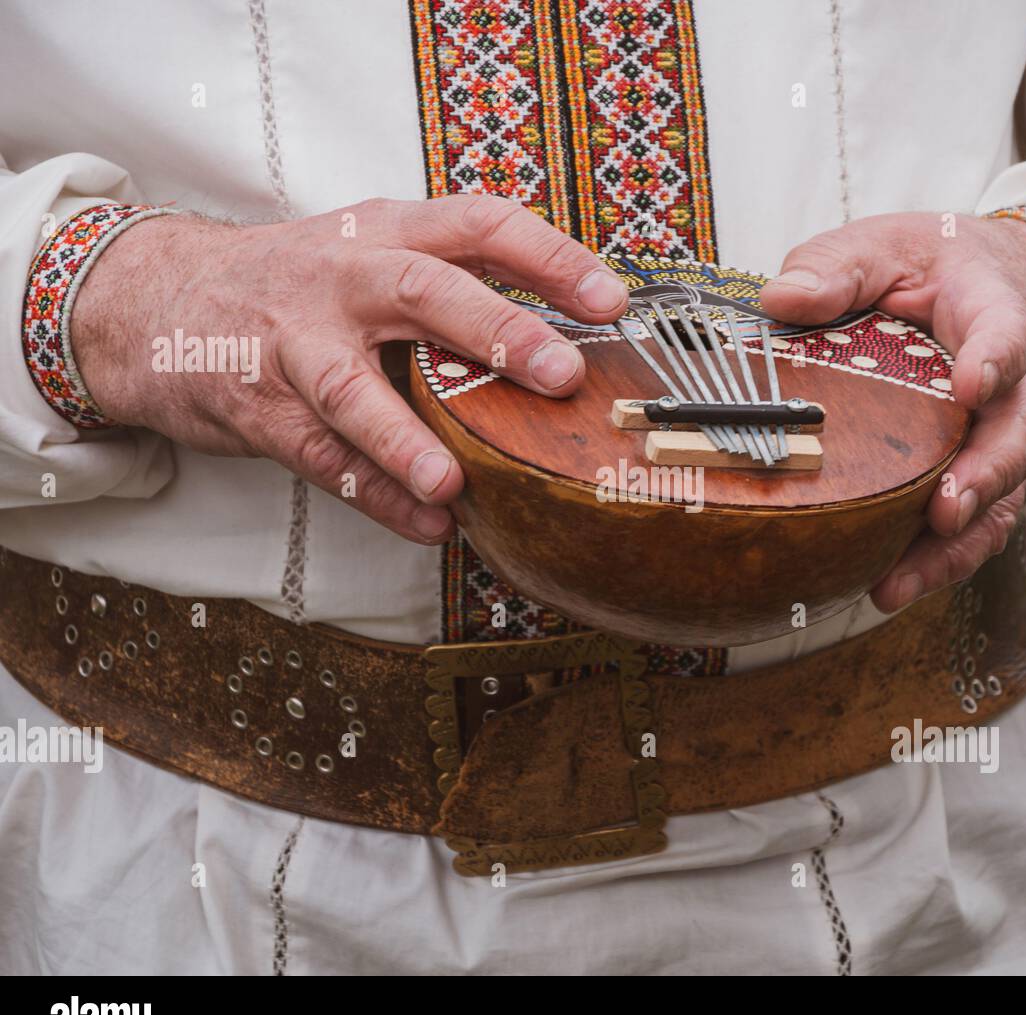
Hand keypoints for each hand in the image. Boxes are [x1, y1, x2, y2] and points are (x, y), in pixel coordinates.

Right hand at [71, 195, 627, 543]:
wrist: (157, 298)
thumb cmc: (296, 282)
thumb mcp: (370, 252)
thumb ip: (454, 280)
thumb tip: (569, 333)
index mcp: (387, 234)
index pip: (480, 224)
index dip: (549, 256)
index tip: (612, 298)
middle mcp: (344, 278)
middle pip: (425, 291)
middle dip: (497, 331)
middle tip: (560, 374)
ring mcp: (296, 343)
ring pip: (354, 390)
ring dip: (408, 439)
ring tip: (456, 481)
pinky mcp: (259, 406)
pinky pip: (323, 459)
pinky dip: (376, 495)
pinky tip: (426, 522)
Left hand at [761, 212, 1025, 611]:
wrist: (1002, 290)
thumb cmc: (938, 270)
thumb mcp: (886, 246)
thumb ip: (837, 266)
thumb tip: (780, 298)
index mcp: (996, 317)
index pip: (1007, 338)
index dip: (995, 361)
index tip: (974, 382)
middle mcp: (1016, 390)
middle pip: (1017, 439)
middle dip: (984, 479)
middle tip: (945, 511)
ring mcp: (1005, 442)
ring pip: (999, 501)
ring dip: (954, 547)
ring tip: (900, 582)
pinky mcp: (984, 478)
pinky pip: (974, 528)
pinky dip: (937, 563)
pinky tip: (889, 590)